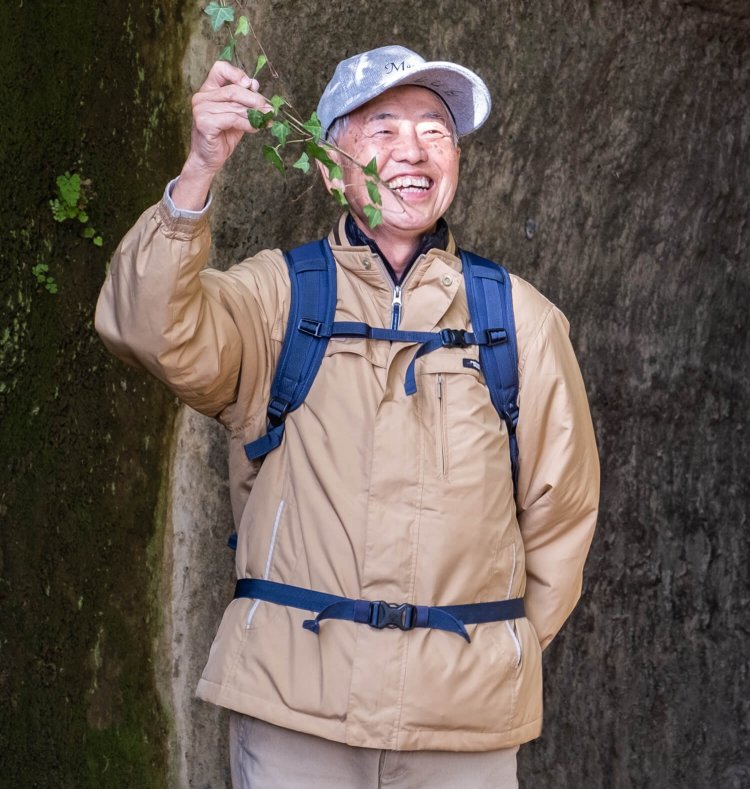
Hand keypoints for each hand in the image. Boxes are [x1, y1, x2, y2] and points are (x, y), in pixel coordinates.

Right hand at [173, 61, 270, 209]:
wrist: (208, 159)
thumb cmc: (222, 137)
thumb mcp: (236, 115)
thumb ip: (244, 101)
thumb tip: (255, 84)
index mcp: (208, 90)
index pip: (219, 69)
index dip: (236, 73)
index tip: (250, 84)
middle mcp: (201, 97)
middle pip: (233, 90)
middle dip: (255, 100)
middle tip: (270, 109)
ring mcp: (201, 109)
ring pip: (235, 106)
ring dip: (255, 114)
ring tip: (266, 120)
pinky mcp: (204, 123)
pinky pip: (232, 119)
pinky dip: (248, 124)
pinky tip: (256, 128)